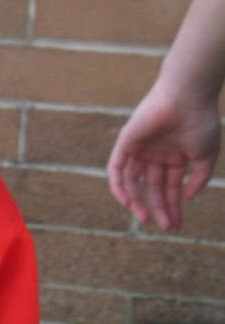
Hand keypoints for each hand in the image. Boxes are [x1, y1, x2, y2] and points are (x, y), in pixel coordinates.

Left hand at [108, 81, 221, 230]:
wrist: (187, 97)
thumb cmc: (200, 121)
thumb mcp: (206, 155)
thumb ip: (199, 178)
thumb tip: (188, 197)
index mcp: (174, 156)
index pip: (169, 187)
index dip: (172, 207)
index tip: (176, 225)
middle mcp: (155, 154)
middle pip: (151, 188)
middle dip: (158, 208)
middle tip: (166, 226)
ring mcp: (139, 148)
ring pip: (132, 182)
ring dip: (137, 201)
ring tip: (146, 218)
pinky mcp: (125, 142)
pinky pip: (116, 168)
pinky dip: (118, 186)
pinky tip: (126, 202)